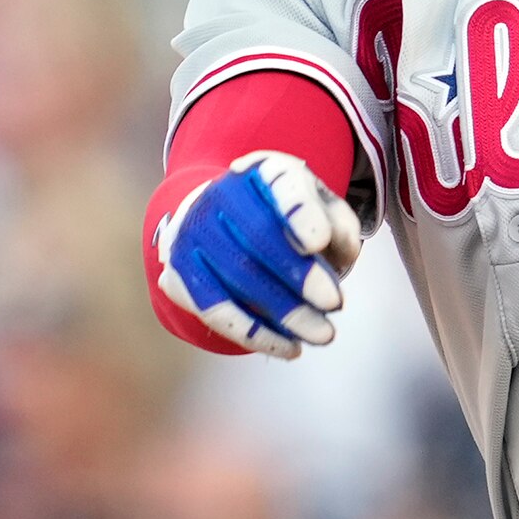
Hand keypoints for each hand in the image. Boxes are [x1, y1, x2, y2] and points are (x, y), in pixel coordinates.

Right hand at [153, 150, 363, 358]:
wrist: (222, 223)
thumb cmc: (285, 218)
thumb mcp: (321, 209)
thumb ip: (340, 225)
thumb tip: (340, 253)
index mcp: (265, 170)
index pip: (281, 183)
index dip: (299, 212)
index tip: (318, 242)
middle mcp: (221, 194)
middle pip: (258, 235)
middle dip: (299, 275)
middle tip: (334, 304)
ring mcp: (193, 232)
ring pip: (237, 276)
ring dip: (283, 312)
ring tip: (322, 334)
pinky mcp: (178, 272)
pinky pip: (215, 308)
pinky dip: (253, 332)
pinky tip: (289, 348)